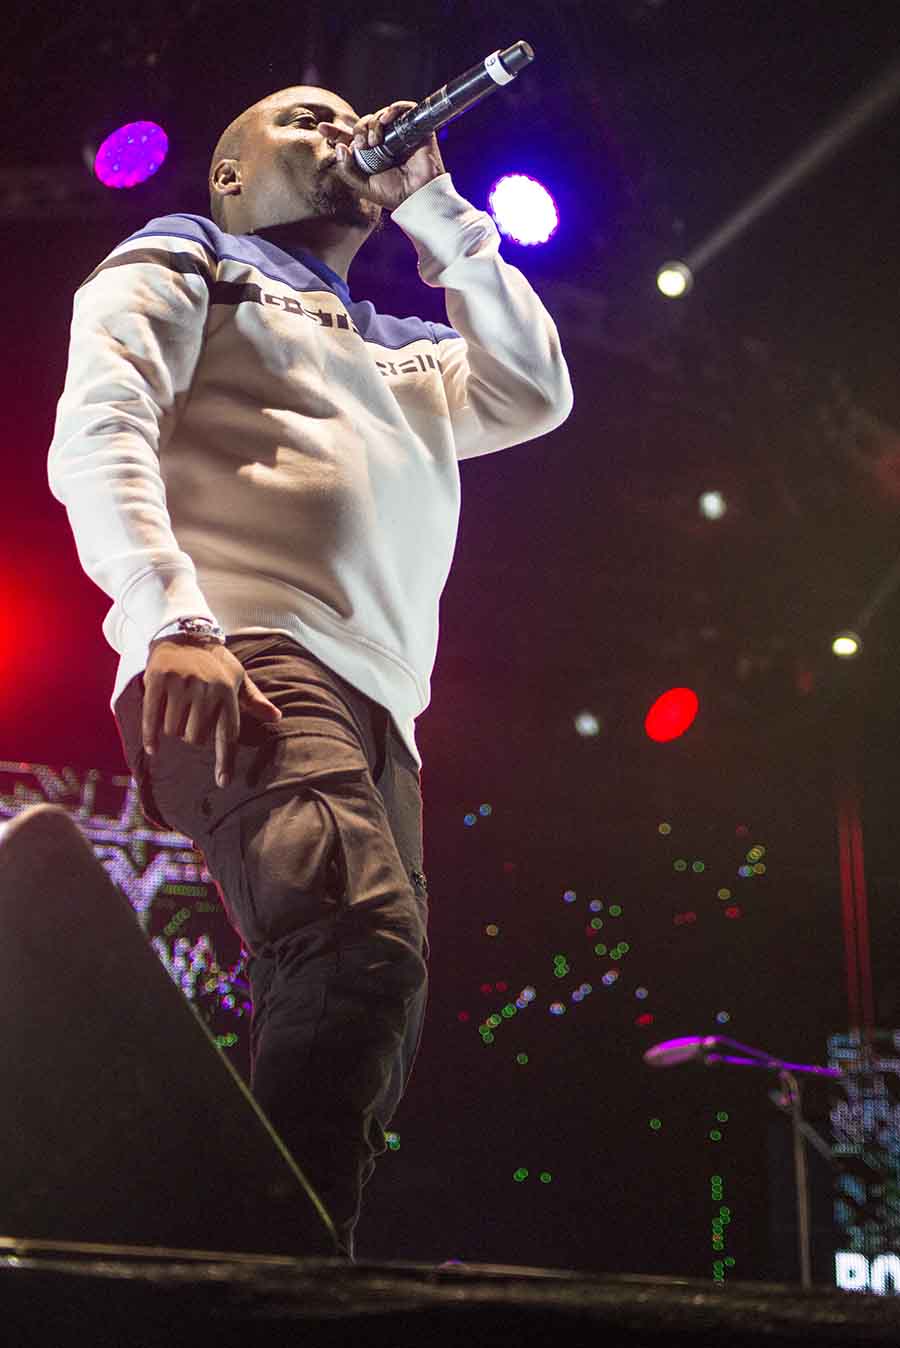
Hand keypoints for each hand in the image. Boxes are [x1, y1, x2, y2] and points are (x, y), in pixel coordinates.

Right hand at [142, 639, 281, 787]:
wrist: (183, 632)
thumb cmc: (214, 661)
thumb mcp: (237, 677)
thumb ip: (254, 700)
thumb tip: (277, 717)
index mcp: (227, 692)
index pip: (228, 734)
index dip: (225, 760)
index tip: (223, 782)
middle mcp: (205, 690)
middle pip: (195, 738)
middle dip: (191, 736)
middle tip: (190, 719)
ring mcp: (181, 685)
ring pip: (173, 730)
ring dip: (172, 729)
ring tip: (175, 711)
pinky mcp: (158, 680)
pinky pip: (152, 718)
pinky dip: (150, 736)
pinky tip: (152, 749)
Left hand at [317, 102, 445, 211]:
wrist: (417, 196)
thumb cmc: (393, 194)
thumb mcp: (363, 186)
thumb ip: (347, 170)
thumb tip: (339, 147)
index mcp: (370, 155)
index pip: (349, 138)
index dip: (335, 132)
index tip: (322, 129)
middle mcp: (383, 142)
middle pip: (363, 123)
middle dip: (357, 130)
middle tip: (361, 145)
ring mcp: (398, 134)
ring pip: (379, 115)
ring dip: (372, 124)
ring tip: (374, 142)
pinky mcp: (415, 128)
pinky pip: (403, 108)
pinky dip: (392, 109)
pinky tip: (385, 120)